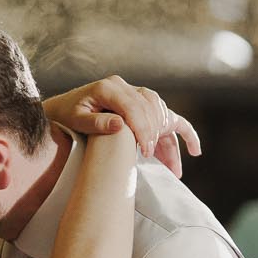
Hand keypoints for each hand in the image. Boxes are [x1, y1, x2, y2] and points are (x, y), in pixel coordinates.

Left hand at [43, 76, 201, 176]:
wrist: (63, 110)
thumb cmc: (67, 116)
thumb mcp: (76, 119)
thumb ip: (96, 122)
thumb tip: (120, 125)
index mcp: (109, 87)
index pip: (134, 107)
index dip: (142, 130)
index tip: (144, 152)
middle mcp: (126, 87)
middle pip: (152, 111)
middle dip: (157, 138)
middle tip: (155, 163)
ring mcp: (136, 95)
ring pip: (163, 116)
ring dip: (169, 142)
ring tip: (172, 170)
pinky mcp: (143, 106)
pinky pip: (168, 116)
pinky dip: (183, 132)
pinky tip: (195, 151)